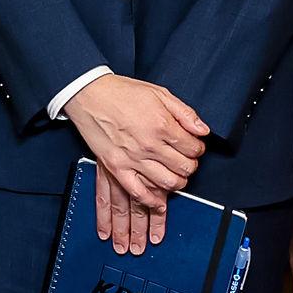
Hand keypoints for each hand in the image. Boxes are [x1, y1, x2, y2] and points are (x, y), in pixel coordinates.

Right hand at [65, 75, 206, 251]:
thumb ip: (185, 112)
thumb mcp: (159, 93)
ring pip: (167, 183)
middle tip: (187, 161)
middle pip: (184, 167)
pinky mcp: (117, 167)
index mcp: (162, 125)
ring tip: (176, 176)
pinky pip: (138, 192)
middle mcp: (150, 145)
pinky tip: (159, 200)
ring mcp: (133, 158)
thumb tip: (203, 129)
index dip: (198, 149)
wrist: (90, 94)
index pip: (193, 148)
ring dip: (178, 182)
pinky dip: (152, 200)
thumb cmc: (121, 92)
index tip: (194, 147)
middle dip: (190, 166)